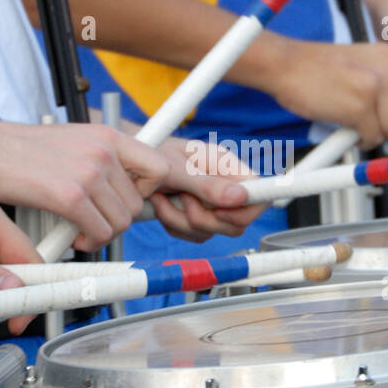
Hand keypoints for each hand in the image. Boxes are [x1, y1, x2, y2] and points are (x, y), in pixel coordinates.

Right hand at [0, 121, 170, 251]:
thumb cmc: (23, 149)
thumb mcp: (74, 141)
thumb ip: (102, 160)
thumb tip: (124, 190)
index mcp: (108, 137)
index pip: (159, 167)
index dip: (148, 191)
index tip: (126, 199)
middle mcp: (104, 152)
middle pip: (136, 204)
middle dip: (116, 220)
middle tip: (93, 221)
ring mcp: (88, 173)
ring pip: (120, 223)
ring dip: (101, 233)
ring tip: (80, 229)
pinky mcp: (69, 196)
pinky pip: (99, 232)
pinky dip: (88, 241)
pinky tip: (70, 235)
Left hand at [149, 137, 267, 242]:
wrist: (126, 163)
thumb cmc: (150, 152)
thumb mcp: (176, 166)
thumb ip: (207, 184)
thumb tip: (240, 197)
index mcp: (225, 165)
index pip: (260, 193)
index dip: (248, 210)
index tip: (220, 210)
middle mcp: (221, 185)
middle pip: (237, 223)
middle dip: (206, 219)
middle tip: (183, 201)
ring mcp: (208, 203)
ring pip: (211, 232)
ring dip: (182, 220)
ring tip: (163, 197)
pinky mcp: (193, 217)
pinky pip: (193, 235)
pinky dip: (173, 224)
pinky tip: (161, 205)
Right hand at [272, 40, 387, 148]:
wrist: (287, 65)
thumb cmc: (319, 65)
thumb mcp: (364, 58)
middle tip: (385, 118)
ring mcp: (375, 89)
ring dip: (378, 132)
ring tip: (360, 121)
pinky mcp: (359, 109)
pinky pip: (374, 138)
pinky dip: (362, 139)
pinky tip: (350, 128)